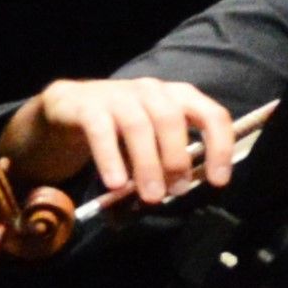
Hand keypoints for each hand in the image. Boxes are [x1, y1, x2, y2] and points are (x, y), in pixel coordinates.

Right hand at [0, 74, 243, 209]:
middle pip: (172, 119)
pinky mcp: (86, 105)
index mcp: (178, 98)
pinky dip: (110, 158)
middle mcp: (152, 90)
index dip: (220, 146)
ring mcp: (118, 94)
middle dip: (177, 159)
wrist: (67, 110)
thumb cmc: (121, 132)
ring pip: (138, 126)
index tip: (219, 180)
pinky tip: (115, 184)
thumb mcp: (152, 144)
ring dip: (148, 164)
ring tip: (151, 196)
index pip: (211, 114)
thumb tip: (182, 190)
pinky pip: (101, 131)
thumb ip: (169, 161)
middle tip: (176, 192)